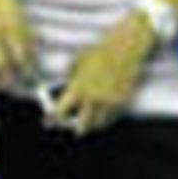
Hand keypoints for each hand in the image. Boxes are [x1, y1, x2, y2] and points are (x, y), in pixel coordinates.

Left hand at [53, 14, 155, 136]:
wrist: (124, 49)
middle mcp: (92, 98)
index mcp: (78, 87)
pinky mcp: (121, 103)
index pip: (62, 110)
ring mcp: (108, 103)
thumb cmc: (100, 52)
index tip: (53, 121)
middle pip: (81, 126)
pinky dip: (105, 119)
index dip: (56, 117)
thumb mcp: (79, 60)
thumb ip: (71, 76)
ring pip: (98, 125)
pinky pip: (111, 118)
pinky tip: (102, 117)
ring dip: (92, 125)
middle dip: (76, 128)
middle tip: (75, 129)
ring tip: (90, 125)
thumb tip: (65, 90)